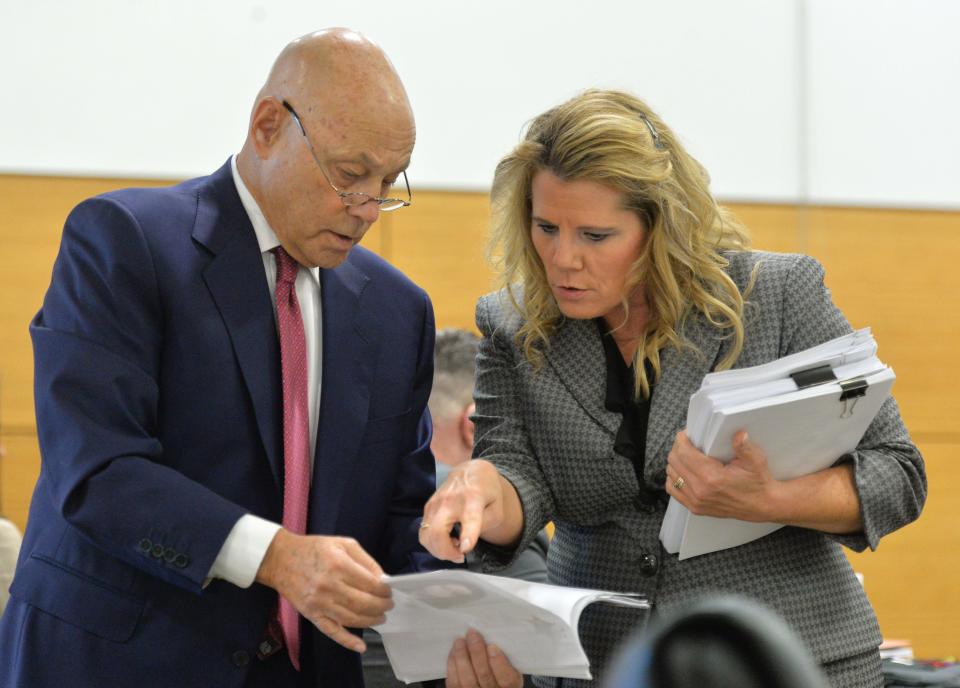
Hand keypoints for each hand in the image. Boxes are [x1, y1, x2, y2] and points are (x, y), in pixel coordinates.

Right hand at [255, 529, 392, 651]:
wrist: (280, 559)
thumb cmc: (314, 549)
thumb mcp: (342, 544)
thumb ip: (365, 560)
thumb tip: (382, 578)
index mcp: (339, 565)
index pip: (370, 583)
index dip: (384, 590)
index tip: (389, 591)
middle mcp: (329, 586)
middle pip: (363, 603)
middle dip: (381, 606)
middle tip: (388, 605)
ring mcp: (319, 603)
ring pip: (352, 618)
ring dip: (370, 620)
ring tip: (380, 617)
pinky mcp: (311, 615)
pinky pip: (331, 632)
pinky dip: (347, 641)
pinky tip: (361, 646)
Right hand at [419, 459, 506, 562]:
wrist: (472, 471)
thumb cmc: (487, 492)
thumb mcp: (497, 508)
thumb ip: (486, 526)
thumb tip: (465, 544)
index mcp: (474, 498)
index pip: (469, 518)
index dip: (467, 535)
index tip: (465, 549)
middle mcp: (450, 500)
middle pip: (437, 531)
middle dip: (445, 552)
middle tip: (460, 556)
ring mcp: (435, 503)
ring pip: (426, 535)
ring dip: (439, 550)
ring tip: (454, 548)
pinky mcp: (427, 507)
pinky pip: (424, 533)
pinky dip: (433, 543)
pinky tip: (447, 540)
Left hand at [446, 629, 522, 687]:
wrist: (483, 685)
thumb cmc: (498, 672)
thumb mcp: (510, 667)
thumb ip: (505, 657)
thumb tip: (491, 637)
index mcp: (510, 686)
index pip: (507, 678)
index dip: (499, 663)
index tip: (492, 646)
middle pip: (485, 675)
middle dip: (477, 652)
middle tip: (472, 634)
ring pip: (468, 680)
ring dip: (462, 656)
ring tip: (460, 640)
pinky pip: (454, 682)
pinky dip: (453, 665)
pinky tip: (454, 652)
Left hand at [665, 430, 775, 521]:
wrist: (761, 505)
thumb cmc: (758, 482)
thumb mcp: (756, 460)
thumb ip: (744, 446)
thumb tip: (738, 433)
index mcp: (712, 477)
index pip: (684, 453)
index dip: (681, 440)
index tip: (686, 434)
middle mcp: (700, 490)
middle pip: (674, 462)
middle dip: (678, 448)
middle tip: (687, 442)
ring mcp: (696, 501)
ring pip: (671, 475)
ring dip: (676, 462)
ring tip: (686, 455)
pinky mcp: (695, 508)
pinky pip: (673, 490)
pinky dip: (674, 478)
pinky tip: (684, 471)